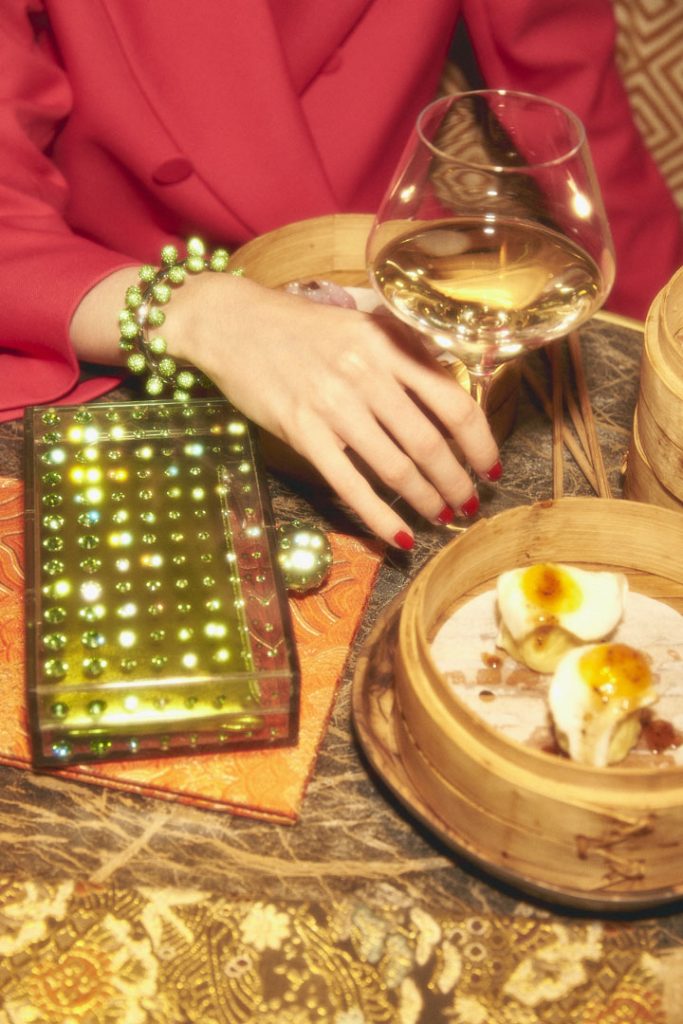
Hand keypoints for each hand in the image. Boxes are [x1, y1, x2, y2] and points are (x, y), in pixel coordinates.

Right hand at [173, 275, 500, 547]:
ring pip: (395, 466)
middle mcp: (365, 375)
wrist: (232, 324)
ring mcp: (332, 406)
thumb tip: (449, 386)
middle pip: (428, 441)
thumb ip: (403, 351)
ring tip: (442, 517)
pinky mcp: (302, 432)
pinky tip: (399, 535)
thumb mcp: (360, 324)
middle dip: (457, 480)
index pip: (451, 401)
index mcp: (387, 345)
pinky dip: (379, 516)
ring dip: (426, 499)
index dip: (479, 440)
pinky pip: (349, 484)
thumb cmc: (299, 327)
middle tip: (470, 503)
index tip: (491, 465)